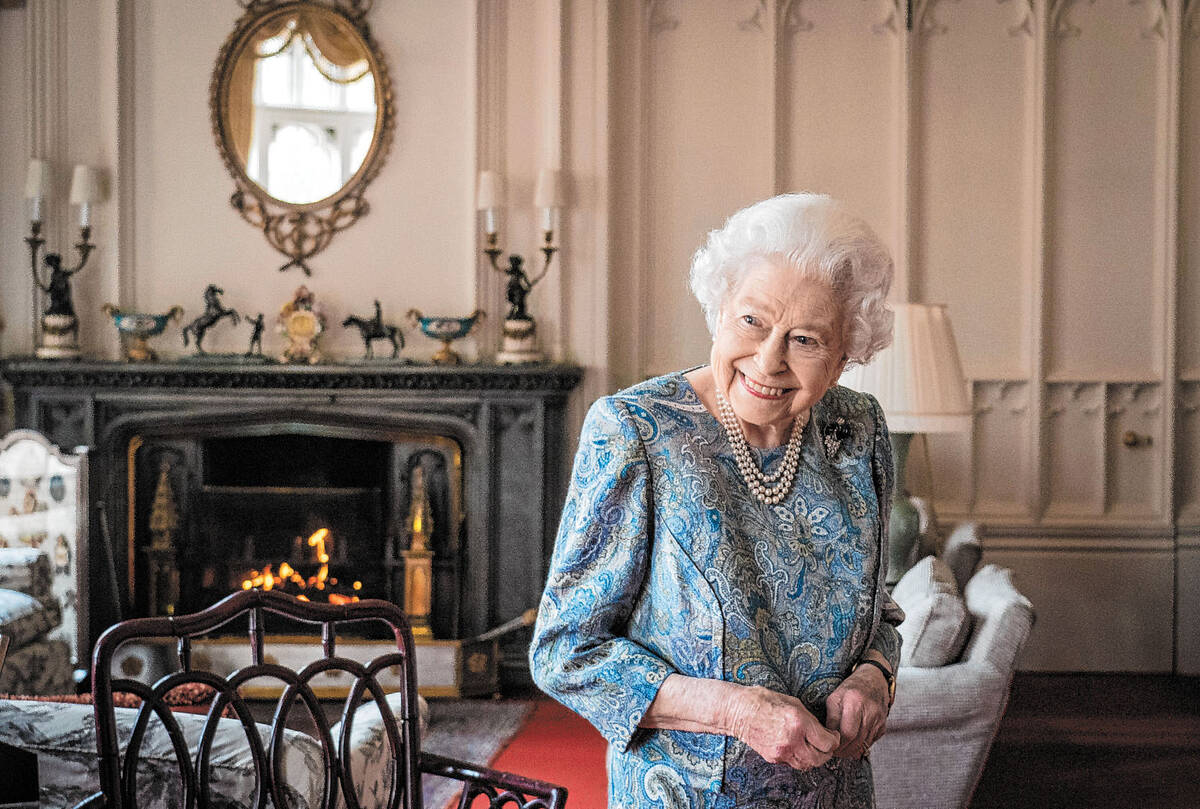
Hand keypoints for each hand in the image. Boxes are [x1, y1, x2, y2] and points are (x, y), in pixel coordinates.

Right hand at [725, 685, 840, 770]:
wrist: (739, 711)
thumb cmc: (765, 701)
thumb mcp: (793, 702)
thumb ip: (810, 719)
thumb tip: (822, 732)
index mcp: (799, 722)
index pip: (827, 743)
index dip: (834, 740)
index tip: (833, 736)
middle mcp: (792, 740)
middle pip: (820, 758)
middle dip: (827, 753)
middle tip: (827, 745)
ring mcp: (782, 751)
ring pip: (807, 765)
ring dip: (814, 758)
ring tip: (814, 748)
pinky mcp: (773, 758)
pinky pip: (793, 764)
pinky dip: (800, 758)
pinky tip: (798, 748)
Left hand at [825, 664, 889, 757]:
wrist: (874, 681)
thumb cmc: (851, 688)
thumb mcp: (835, 697)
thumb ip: (831, 718)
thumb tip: (828, 737)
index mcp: (855, 703)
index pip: (847, 733)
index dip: (837, 744)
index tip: (829, 746)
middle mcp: (870, 712)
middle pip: (856, 742)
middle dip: (843, 750)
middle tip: (833, 751)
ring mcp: (879, 720)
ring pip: (864, 745)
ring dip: (851, 751)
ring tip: (841, 749)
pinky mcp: (883, 726)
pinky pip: (871, 742)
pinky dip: (860, 746)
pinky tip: (852, 744)